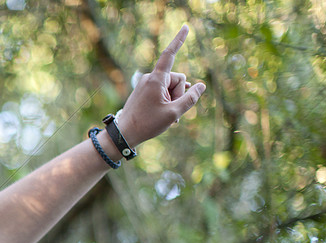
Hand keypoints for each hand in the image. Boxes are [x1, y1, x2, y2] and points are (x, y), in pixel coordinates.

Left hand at [117, 24, 205, 146]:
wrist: (124, 134)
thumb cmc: (147, 124)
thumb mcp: (173, 113)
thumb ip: (190, 99)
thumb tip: (201, 86)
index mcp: (156, 79)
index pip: (170, 55)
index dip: (179, 40)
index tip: (186, 27)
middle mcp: (150, 78)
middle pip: (177, 79)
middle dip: (180, 93)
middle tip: (171, 112)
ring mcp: (146, 84)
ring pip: (171, 87)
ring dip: (173, 100)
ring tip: (167, 116)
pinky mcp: (144, 91)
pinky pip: (162, 91)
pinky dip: (166, 101)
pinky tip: (164, 114)